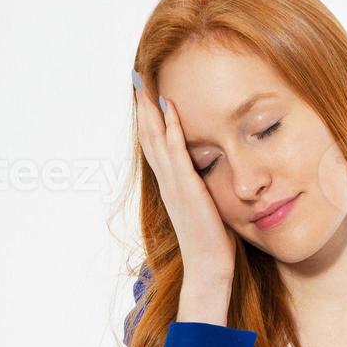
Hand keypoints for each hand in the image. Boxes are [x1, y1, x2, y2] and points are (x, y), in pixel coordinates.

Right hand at [132, 69, 236, 316]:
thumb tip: (206, 175)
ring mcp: (174, 185)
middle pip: (148, 136)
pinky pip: (176, 153)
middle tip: (134, 78)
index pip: (155, 144)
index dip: (148, 119)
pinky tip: (170, 109)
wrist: (209, 267)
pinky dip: (171, 129)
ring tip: (144, 85)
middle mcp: (167, 182)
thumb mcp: (205, 206)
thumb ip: (201, 188)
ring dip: (150, 111)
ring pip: (156, 140)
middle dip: (142, 107)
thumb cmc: (211, 240)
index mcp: (171, 185)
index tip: (144, 94)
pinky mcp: (187, 189)